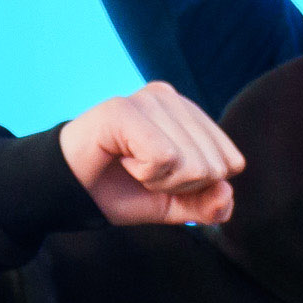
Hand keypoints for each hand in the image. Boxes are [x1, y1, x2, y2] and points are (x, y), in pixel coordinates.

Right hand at [58, 81, 239, 227]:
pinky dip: (145, 174)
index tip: (163, 178)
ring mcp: (148, 99)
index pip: (231, 163)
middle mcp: (171, 98)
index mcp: (188, 113)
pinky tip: (122, 160)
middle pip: (214, 166)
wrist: (72, 192)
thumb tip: (227, 193)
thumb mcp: (175, 204)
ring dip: (159, 181)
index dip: (198, 186)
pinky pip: (164, 158)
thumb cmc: (122, 190)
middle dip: (180, 185)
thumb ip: (209, 204)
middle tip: (143, 174)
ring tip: (130, 166)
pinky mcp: (125, 109)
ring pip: (191, 163)